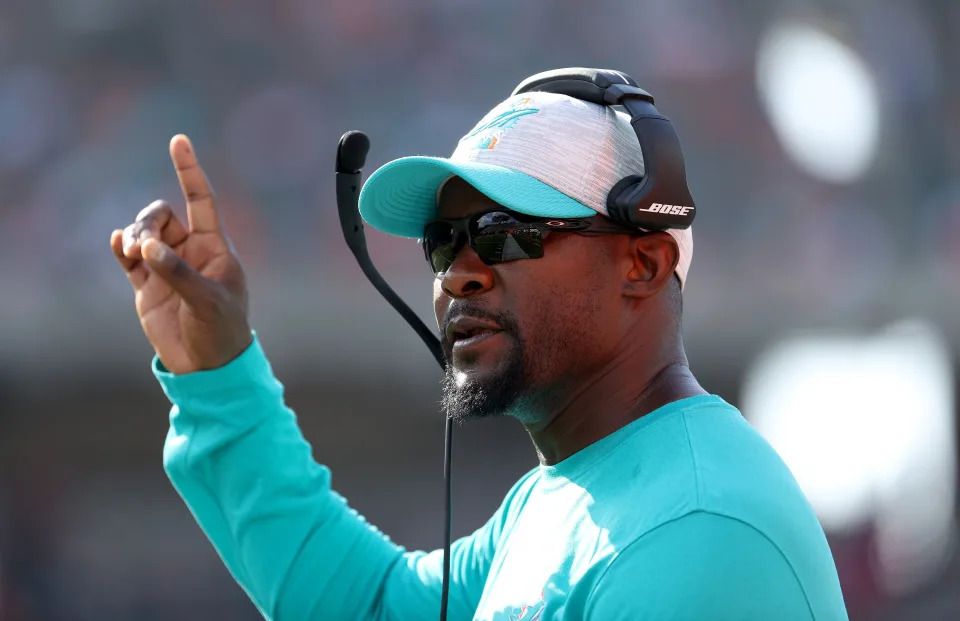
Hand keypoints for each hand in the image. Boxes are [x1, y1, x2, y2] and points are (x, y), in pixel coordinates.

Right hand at [110, 135, 252, 373]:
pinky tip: (119, 246)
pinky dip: (121, 247)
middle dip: (148, 220)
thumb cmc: (222, 331)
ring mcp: (167, 267)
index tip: (179, 140)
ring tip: (131, 252)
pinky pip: (129, 256)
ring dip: (133, 234)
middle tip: (144, 243)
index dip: (190, 171)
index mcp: (214, 248)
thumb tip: (147, 247)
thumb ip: (178, 272)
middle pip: (162, 215)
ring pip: (143, 232)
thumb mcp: (207, 301)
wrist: (207, 366)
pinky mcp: (147, 285)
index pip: (201, 200)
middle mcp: (190, 251)